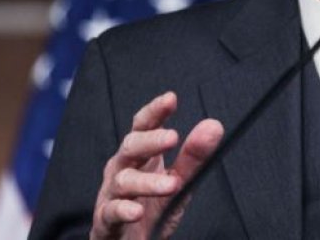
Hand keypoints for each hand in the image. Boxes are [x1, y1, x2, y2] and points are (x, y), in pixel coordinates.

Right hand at [90, 92, 223, 239]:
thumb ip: (194, 156)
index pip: (144, 126)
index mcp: (140, 155)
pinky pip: (110, 212)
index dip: (155, 111)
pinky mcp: (105, 221)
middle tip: (173, 137)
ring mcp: (111, 194)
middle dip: (150, 141)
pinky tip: (137, 210)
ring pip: (124, 181)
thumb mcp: (178, 182)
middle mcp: (122, 169)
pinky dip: (123, 210)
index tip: (170, 98)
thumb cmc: (151, 209)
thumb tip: (214, 125)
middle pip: (130, 147)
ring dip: (147, 182)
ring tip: (171, 184)